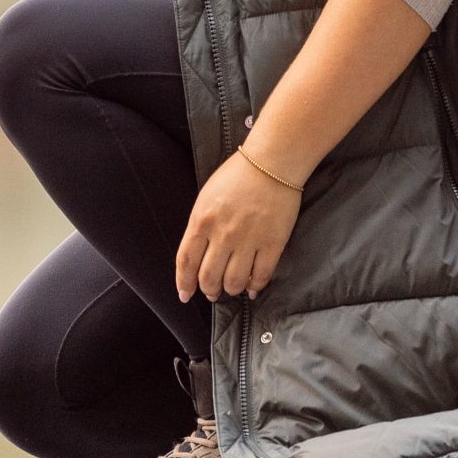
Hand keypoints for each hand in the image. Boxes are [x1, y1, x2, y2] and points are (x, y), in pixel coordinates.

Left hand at [175, 146, 302, 301]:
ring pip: (234, 281)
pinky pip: (261, 275)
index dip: (183, 283)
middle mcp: (222, 234)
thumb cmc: (236, 176)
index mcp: (202, 220)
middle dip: (208, 290)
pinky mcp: (273, 243)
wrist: (272, 162)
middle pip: (209, 277)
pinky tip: (252, 288)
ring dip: (230, 289)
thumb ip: (200, 226)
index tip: (184, 295)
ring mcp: (248, 240)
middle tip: (212, 293)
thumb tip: (198, 255)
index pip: (186, 261)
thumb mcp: (206, 197)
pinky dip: (255, 286)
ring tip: (231, 288)